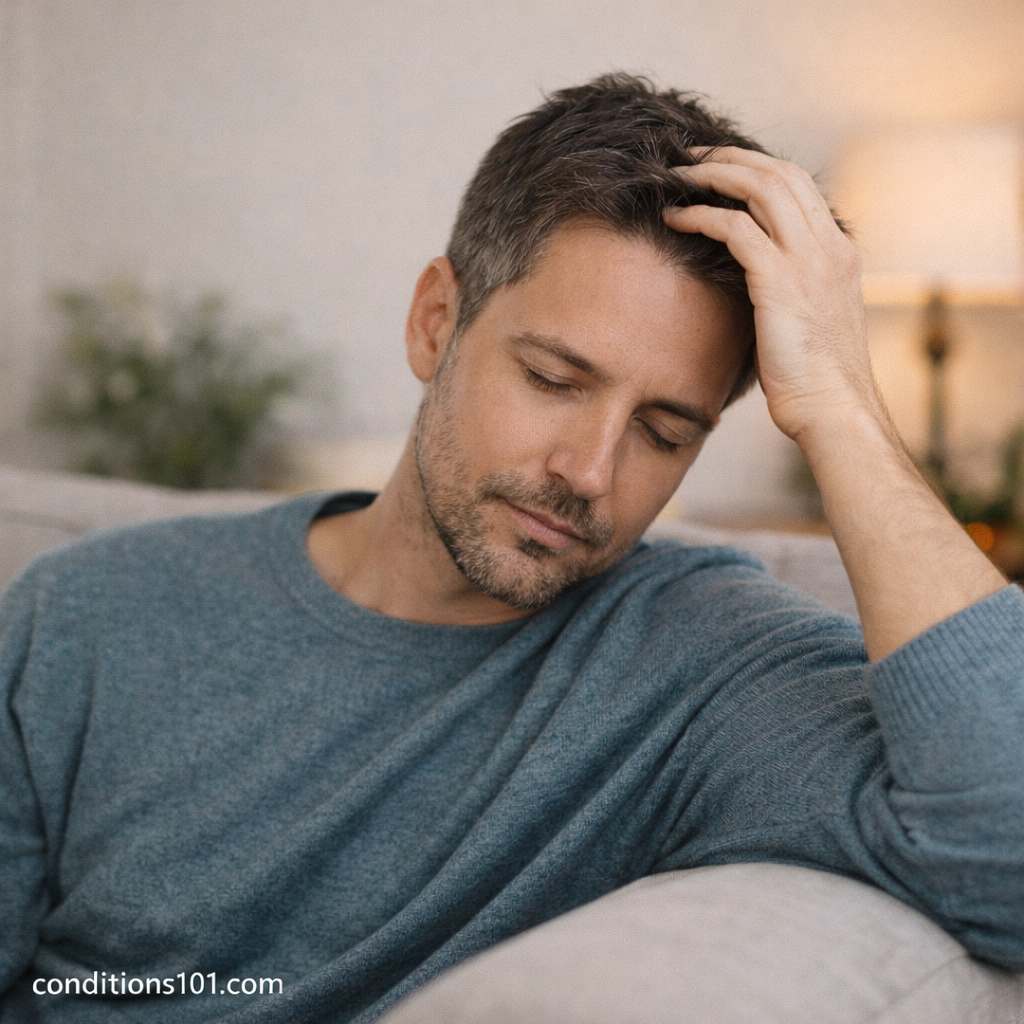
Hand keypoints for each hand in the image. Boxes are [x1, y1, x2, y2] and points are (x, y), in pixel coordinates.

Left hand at [665, 147, 1006, 658]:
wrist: (835, 413)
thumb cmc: (816, 383)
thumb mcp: (810, 325)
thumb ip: (791, 293)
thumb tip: (756, 288)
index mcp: (838, 251)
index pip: (798, 186)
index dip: (757, 168)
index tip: (720, 169)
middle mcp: (828, 246)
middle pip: (779, 172)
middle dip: (731, 157)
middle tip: (690, 159)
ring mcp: (809, 261)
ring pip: (760, 188)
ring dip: (713, 175)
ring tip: (676, 176)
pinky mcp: (781, 282)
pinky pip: (736, 229)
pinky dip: (702, 216)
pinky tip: (674, 219)